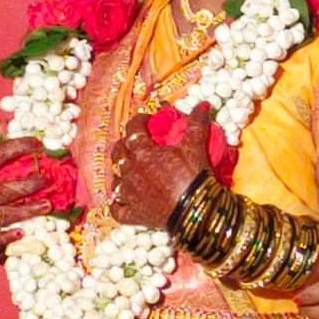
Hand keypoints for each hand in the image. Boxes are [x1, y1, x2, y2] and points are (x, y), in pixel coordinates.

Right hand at [0, 129, 50, 245]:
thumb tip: (5, 122)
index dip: (18, 147)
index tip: (38, 143)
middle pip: (4, 189)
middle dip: (28, 185)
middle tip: (47, 180)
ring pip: (5, 214)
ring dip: (27, 211)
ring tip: (47, 205)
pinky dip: (8, 236)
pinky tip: (23, 233)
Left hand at [109, 106, 211, 227]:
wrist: (194, 211)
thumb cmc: (193, 177)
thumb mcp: (196, 146)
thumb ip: (196, 123)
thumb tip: (203, 104)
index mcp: (142, 152)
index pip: (133, 128)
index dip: (139, 121)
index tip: (147, 120)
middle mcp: (130, 171)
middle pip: (118, 152)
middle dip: (125, 144)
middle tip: (136, 143)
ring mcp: (129, 194)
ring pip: (115, 179)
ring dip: (121, 172)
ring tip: (130, 171)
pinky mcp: (132, 214)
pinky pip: (116, 208)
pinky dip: (117, 204)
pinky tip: (122, 200)